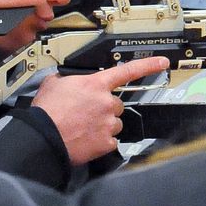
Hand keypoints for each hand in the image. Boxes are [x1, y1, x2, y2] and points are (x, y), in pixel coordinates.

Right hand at [30, 55, 171, 163]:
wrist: (43, 136)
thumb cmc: (46, 112)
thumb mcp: (52, 84)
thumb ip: (66, 79)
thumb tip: (66, 80)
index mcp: (95, 85)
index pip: (128, 71)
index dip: (148, 65)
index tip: (162, 63)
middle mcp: (106, 102)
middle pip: (117, 104)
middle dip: (105, 108)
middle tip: (87, 114)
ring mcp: (108, 123)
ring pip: (114, 123)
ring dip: (103, 125)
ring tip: (84, 128)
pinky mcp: (107, 142)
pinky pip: (110, 141)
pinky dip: (99, 142)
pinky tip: (86, 139)